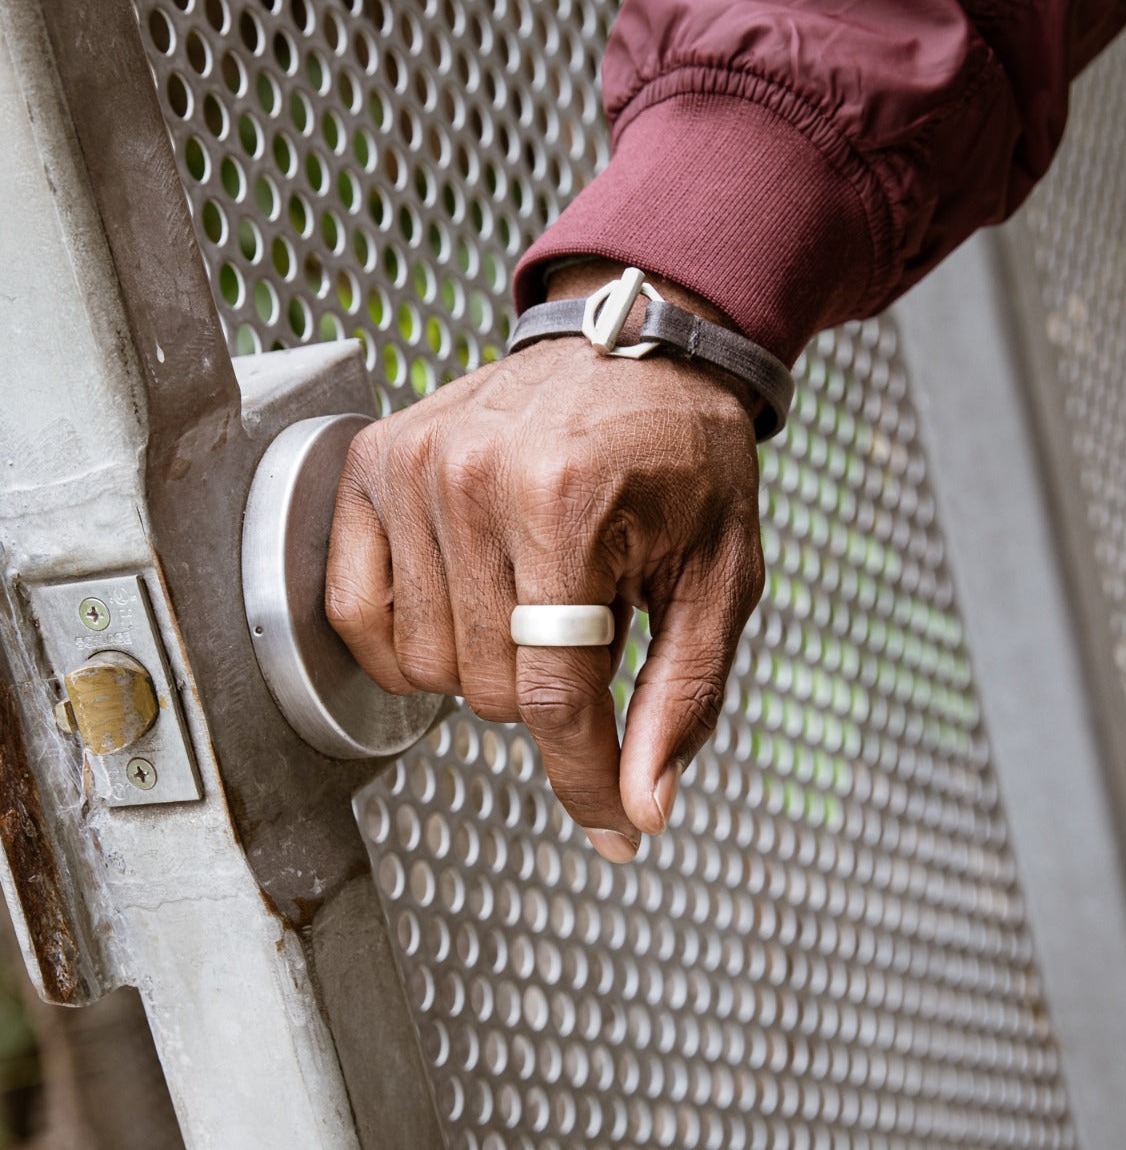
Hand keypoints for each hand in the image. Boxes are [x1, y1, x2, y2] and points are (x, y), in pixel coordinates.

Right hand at [326, 268, 763, 861]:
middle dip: (553, 689)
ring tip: (532, 592)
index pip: (556, 695)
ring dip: (486, 662)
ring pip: (422, 666)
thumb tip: (640, 806)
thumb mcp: (719, 574)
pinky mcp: (368, 467)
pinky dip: (406, 639)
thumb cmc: (685, 459)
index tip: (613, 829)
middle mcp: (468, 481)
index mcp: (565, 501)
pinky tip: (460, 604)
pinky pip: (353, 613)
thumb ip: (681, 695)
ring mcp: (407, 471)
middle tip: (589, 619)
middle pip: (490, 690)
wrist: (634, 349)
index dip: (586, 779)